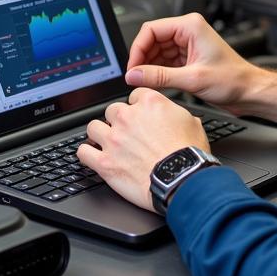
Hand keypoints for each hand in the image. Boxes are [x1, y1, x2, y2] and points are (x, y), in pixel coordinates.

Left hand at [77, 88, 207, 211]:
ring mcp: (113, 139)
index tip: (140, 115)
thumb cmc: (189, 155)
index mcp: (149, 103)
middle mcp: (128, 117)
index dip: (138, 107)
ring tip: (107, 142)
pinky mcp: (104, 162)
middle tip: (127, 132)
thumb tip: (177, 115)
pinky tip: (93, 156)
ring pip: (93, 127)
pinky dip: (87, 154)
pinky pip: (83, 152)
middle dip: (118, 120)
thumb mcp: (193, 123)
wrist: (181, 180)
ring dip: (100, 134)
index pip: (135, 96)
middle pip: (112, 110)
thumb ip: (178, 114)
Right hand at [125, 12, 276, 122]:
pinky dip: (158, 72)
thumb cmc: (233, 80)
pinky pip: (164, 62)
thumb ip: (159, 76)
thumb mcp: (192, 79)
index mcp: (190, 27)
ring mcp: (187, 45)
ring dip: (149, 67)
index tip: (132, 67)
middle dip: (142, 59)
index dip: (137, 48)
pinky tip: (155, 84)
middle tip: (135, 77)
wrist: (249, 92)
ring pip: (156, 52)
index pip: (151, 29)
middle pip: (152, 40)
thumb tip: (134, 74)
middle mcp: (188, 32)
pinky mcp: (187, 58)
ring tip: (144, 83)